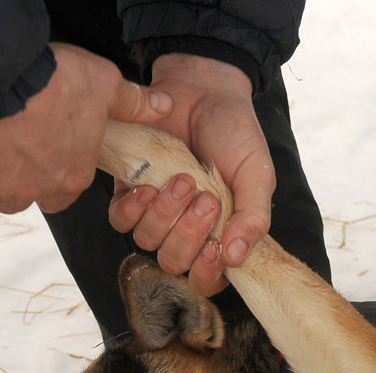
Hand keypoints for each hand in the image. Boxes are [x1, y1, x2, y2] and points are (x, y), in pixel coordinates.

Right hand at [0, 43, 172, 213]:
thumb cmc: (53, 83)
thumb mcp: (103, 84)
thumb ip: (131, 102)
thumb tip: (164, 106)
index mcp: (67, 177)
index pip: (63, 196)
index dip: (54, 177)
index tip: (46, 156)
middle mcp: (28, 191)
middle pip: (19, 199)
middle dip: (15, 180)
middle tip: (10, 146)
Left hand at [108, 53, 274, 295]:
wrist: (203, 90)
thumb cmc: (234, 134)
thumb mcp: (256, 175)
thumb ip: (253, 218)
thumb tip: (238, 258)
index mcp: (219, 235)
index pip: (207, 279)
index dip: (207, 272)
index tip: (217, 246)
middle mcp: (185, 231)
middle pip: (174, 263)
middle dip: (188, 235)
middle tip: (206, 198)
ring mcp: (156, 213)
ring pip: (147, 242)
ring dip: (166, 214)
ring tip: (183, 179)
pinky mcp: (130, 192)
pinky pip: (120, 220)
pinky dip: (134, 207)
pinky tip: (149, 186)